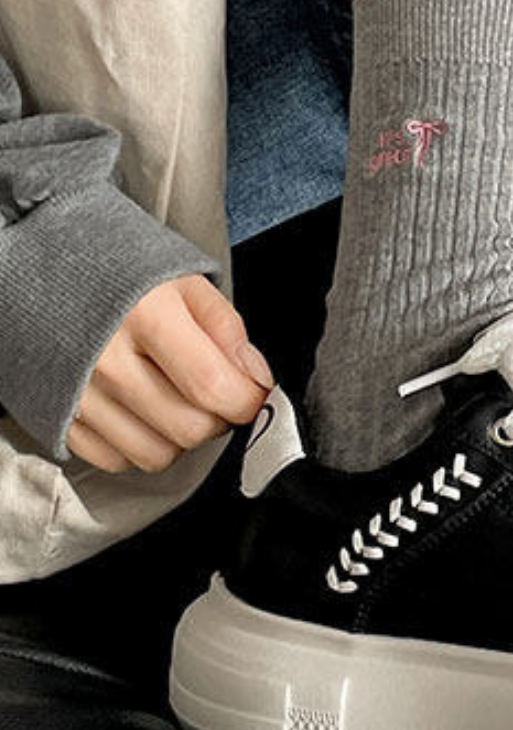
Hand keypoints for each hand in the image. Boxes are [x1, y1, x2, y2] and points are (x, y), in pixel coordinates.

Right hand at [66, 274, 276, 473]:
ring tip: (176, 398)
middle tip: (215, 390)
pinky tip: (141, 409)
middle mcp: (108, 360)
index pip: (213, 386)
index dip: (247, 399)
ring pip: (156, 455)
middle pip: (190, 428)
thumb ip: (225, 327)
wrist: (40, 270)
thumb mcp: (181, 278)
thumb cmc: (117, 271)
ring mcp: (78, 395)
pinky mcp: (58, 418)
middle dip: (218, 417)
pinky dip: (139, 444)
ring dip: (180, 435)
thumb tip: (256, 378)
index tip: (253, 392)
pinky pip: (116, 460)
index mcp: (146, 314)